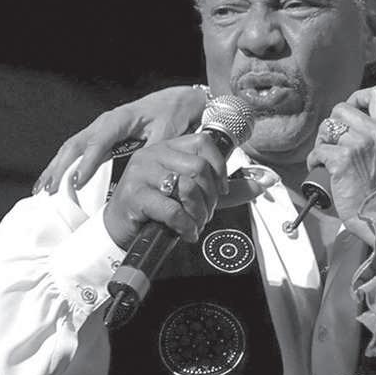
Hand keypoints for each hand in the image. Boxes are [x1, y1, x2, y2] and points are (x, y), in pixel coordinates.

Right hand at [34, 86, 207, 193]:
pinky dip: (63, 165)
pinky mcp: (100, 136)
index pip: (99, 142)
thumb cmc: (173, 116)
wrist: (176, 101)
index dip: (87, 162)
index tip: (77, 182)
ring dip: (56, 168)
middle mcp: (105, 122)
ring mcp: (100, 129)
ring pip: (72, 148)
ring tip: (42, 189)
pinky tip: (52, 181)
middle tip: (51, 191)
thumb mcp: (168, 133)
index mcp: (121, 119)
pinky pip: (77, 151)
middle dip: (61, 168)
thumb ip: (154, 151)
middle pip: (76, 144)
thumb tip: (141, 170)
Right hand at [104, 133, 227, 248]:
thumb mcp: (190, 193)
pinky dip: (186, 225)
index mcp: (167, 148)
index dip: (219, 167)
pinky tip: (186, 231)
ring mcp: (141, 173)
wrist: (119, 227)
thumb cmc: (154, 208)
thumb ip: (220, 189)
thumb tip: (256, 186)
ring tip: (196, 223)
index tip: (221, 189)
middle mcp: (153, 154)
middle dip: (210, 196)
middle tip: (206, 213)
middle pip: (199, 167)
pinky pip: (172, 210)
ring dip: (199, 212)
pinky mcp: (134, 195)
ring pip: (188, 187)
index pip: (203, 142)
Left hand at [306, 85, 375, 233]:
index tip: (352, 111)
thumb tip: (353, 123)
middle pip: (342, 108)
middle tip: (334, 142)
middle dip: (332, 125)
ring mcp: (359, 145)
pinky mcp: (341, 160)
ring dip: (322, 142)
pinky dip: (315, 161)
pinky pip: (318, 150)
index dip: (358, 98)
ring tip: (328, 157)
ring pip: (326, 128)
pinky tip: (323, 169)